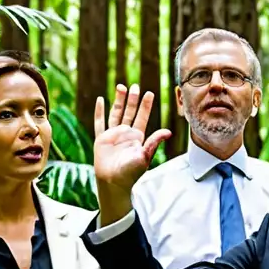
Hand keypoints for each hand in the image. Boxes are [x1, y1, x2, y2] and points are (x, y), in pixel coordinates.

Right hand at [93, 84, 171, 225]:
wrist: (113, 182)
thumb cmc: (130, 173)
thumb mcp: (145, 157)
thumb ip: (154, 142)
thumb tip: (168, 132)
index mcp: (137, 138)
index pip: (142, 117)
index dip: (145, 106)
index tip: (149, 93)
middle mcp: (125, 134)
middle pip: (130, 112)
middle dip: (133, 99)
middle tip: (135, 85)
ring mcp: (113, 136)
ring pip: (116, 113)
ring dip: (119, 101)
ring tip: (121, 87)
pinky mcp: (101, 139)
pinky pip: (99, 122)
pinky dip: (100, 111)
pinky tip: (101, 100)